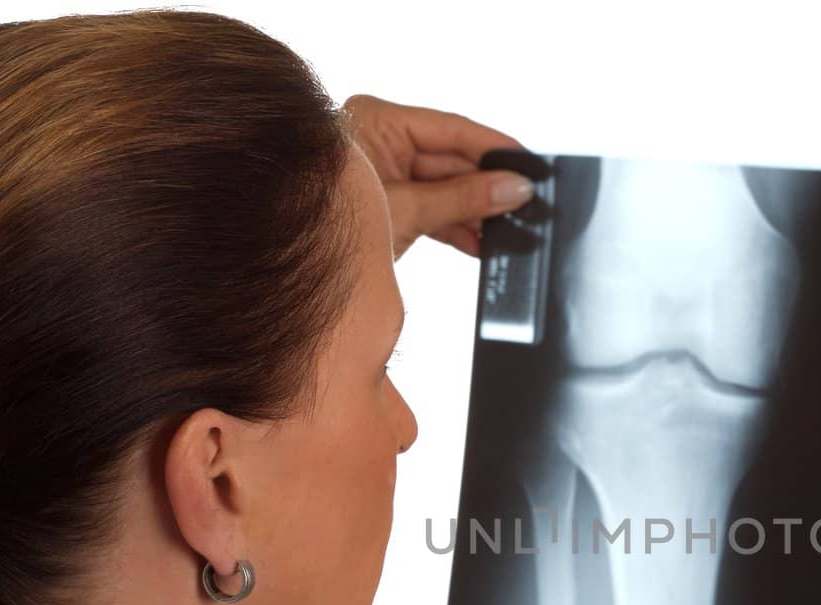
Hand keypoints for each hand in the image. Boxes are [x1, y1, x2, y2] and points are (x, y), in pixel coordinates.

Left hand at [341, 94, 534, 258]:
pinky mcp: (388, 205)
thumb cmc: (329, 225)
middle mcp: (380, 141)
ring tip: (510, 230)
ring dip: (475, 212)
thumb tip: (514, 189)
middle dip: (487, 187)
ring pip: (445, 189)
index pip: (451, 129)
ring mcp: (384, 174)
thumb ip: (463, 199)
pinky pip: (432, 210)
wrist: (291, 268)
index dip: (493, 148)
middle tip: (527, 203)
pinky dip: (456, 228)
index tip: (529, 163)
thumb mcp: (406, 210)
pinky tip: (484, 244)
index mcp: (377, 121)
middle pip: (451, 160)